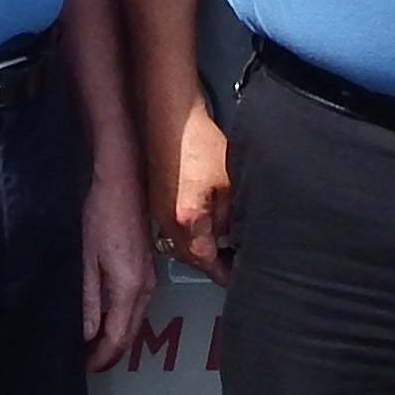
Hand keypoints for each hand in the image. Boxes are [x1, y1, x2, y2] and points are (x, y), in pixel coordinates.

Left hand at [79, 163, 157, 373]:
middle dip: (108, 352)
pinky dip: (119, 319)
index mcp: (129, 287)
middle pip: (130, 333)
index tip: (82, 368)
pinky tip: (102, 319)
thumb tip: (86, 335)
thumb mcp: (85, 259)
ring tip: (89, 346)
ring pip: (133, 320)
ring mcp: (148, 277)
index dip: (101, 358)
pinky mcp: (145, 267)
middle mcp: (145, 287)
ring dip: (114, 336)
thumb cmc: (98, 215)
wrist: (120, 180)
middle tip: (83, 363)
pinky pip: (134, 305)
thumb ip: (87, 299)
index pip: (118, 337)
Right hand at [154, 102, 235, 281]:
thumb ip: (229, 219)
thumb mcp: (227, 185)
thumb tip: (230, 239)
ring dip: (200, 250)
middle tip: (234, 264)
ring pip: (181, 245)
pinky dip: (190, 234)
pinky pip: (173, 229)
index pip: (207, 262)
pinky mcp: (155, 201)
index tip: (239, 277)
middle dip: (213, 264)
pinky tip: (204, 225)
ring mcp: (158, 212)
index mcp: (187, 220)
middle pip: (191, 258)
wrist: (170, 117)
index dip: (226, 273)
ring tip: (222, 247)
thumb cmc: (197, 142)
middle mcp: (167, 221)